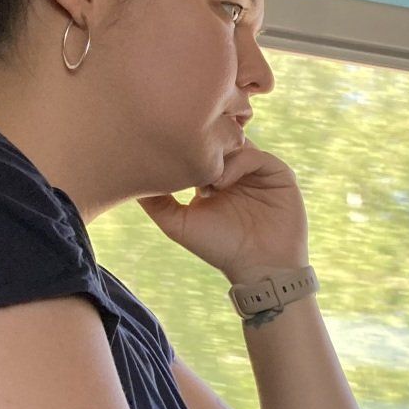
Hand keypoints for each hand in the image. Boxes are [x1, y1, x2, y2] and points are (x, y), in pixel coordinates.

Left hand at [138, 141, 310, 286]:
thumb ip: (155, 201)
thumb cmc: (220, 249)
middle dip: (203, 146)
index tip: (168, 158)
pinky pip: (257, 156)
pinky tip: (222, 183)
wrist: (260, 269)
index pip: (201, 145)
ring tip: (205, 179)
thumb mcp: (178, 224)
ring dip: (218, 155)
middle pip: (219, 138)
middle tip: (186, 162)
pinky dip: (238, 164)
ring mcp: (259, 170)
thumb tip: (129, 174)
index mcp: (215, 175)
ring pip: (237, 143)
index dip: (185, 145)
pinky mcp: (279, 174)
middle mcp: (238, 169)